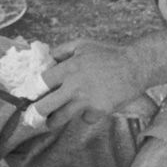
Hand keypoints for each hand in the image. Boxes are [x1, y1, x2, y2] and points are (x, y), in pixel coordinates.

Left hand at [33, 39, 147, 125]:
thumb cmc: (109, 54)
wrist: (136, 66)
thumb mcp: (83, 44)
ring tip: (50, 122)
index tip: (29, 95)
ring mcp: (86, 100)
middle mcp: (74, 86)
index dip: (33, 90)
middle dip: (37, 113)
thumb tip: (47, 59)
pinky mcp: (99, 111)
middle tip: (32, 117)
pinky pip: (85, 118)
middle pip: (46, 105)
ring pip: (62, 117)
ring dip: (54, 121)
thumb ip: (62, 51)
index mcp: (69, 67)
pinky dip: (86, 115)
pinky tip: (91, 107)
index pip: (41, 82)